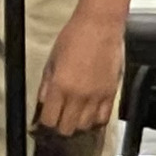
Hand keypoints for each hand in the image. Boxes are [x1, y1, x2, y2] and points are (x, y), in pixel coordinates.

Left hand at [36, 7, 124, 141]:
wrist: (100, 27)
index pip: (50, 119)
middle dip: (60, 128)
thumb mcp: (51, 60)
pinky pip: (104, 118)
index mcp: (61, 86)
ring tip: (73, 118)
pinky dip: (96, 121)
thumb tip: (42, 101)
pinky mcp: (112, 93)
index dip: (45, 124)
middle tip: (58, 121)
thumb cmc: (73, 38)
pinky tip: (90, 115)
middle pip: (68, 128)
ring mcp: (97, 96)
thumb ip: (46, 85)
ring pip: (86, 126)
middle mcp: (79, 95)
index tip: (43, 122)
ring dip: (77, 125)